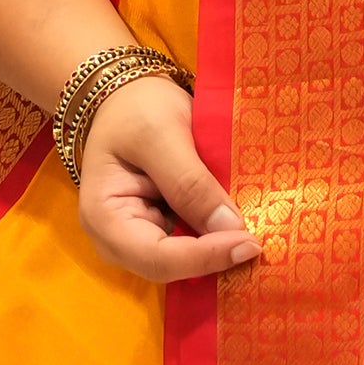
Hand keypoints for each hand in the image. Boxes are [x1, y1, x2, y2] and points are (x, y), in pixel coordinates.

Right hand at [75, 70, 259, 284]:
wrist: (128, 95)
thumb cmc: (136, 108)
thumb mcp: (162, 135)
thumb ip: (191, 183)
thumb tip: (231, 230)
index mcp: (103, 216)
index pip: (156, 256)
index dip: (204, 256)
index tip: (249, 243)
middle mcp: (115, 239)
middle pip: (169, 268)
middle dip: (214, 260)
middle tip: (260, 245)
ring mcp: (137, 238)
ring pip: (183, 264)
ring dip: (219, 255)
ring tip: (258, 241)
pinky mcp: (159, 231)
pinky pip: (190, 248)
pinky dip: (216, 242)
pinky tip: (244, 232)